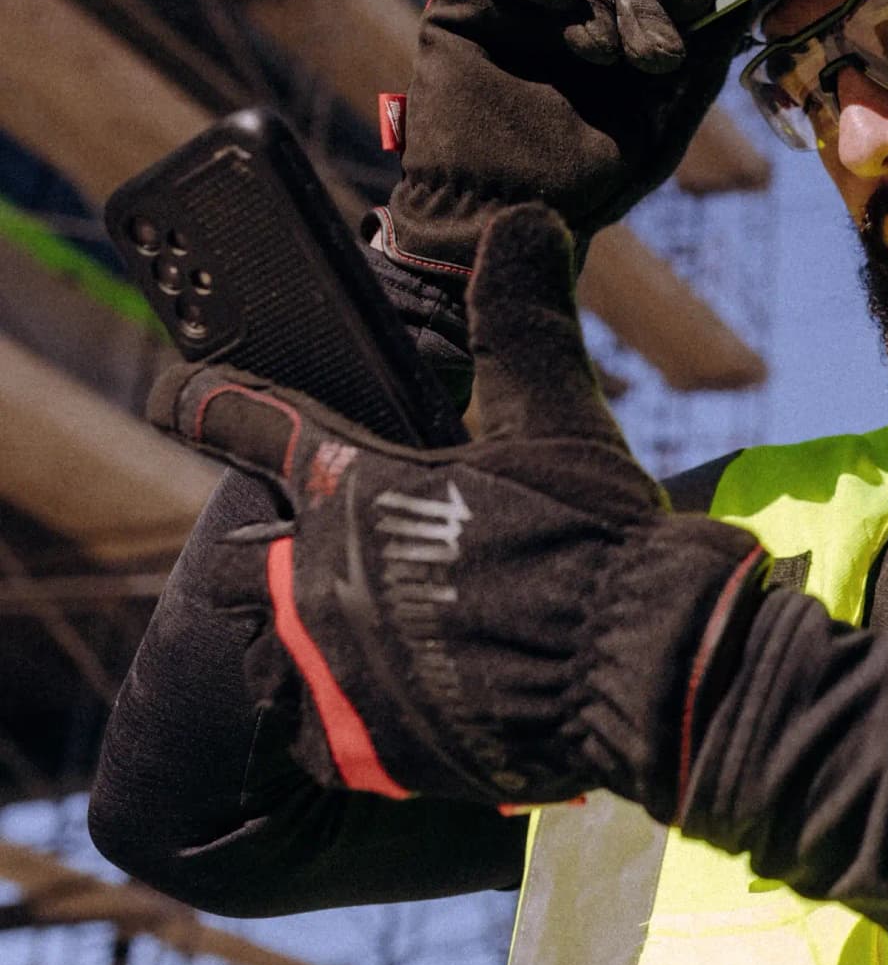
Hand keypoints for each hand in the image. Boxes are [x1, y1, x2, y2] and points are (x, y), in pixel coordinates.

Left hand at [146, 205, 766, 815]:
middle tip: (383, 546)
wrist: (640, 668)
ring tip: (417, 620)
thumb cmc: (595, 536)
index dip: (205, 400)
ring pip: (297, 631)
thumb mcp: (559, 417)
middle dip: (318, 539)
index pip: (252, 426)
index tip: (171, 389)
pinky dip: (359, 697)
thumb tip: (520, 220)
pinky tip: (422, 683)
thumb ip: (521, 321)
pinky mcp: (360, 743)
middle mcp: (325, 574)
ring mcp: (334, 666)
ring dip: (340, 618)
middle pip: (272, 545)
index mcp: (359, 484)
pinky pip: (324, 715)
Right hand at [376, 0, 743, 278]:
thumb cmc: (583, 186)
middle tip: (655, 57)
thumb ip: (698, 73)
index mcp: (614, 46)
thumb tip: (741, 14)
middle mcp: (565, 23)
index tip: (700, 1)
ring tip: (603, 52)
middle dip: (641, 9)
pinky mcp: (463, 5)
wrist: (504, 215)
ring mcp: (514, 11)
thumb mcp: (658, 128)